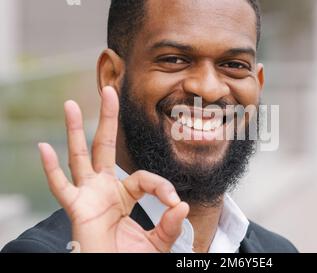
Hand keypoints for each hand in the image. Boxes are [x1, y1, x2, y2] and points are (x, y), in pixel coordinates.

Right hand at [38, 86, 188, 252]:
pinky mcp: (77, 210)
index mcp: (124, 195)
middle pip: (104, 147)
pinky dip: (51, 169)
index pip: (144, 177)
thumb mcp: (159, 242)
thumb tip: (181, 205)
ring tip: (70, 105)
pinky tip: (43, 147)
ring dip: (74, 131)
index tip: (175, 203)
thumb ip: (170, 224)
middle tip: (110, 91)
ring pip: (80, 157)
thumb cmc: (132, 259)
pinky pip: (61, 187)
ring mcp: (88, 197)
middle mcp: (103, 190)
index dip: (162, 187)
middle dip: (107, 119)